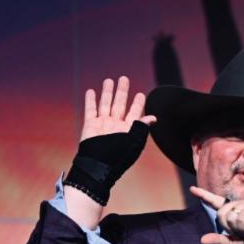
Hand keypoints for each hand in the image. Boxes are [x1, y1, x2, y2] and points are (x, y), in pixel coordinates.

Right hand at [65, 76, 155, 207]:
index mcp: (128, 129)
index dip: (138, 103)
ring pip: (105, 104)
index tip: (141, 94)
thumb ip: (142, 127)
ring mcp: (102, 125)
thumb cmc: (118, 156)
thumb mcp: (134, 141)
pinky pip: (90, 110)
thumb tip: (153, 118)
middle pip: (119, 104)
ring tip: (109, 80)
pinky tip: (91, 91)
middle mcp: (115, 125)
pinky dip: (90, 100)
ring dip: (107, 92)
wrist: (99, 166)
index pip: (134, 112)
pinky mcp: (90, 126)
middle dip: (122, 91)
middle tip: (124, 78)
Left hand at [190, 186, 243, 243]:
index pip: (216, 203)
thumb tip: (202, 240)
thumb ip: (219, 240)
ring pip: (228, 216)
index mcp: (233, 212)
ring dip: (238, 229)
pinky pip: (238, 219)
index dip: (203, 196)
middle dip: (229, 228)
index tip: (192, 189)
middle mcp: (239, 205)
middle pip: (220, 214)